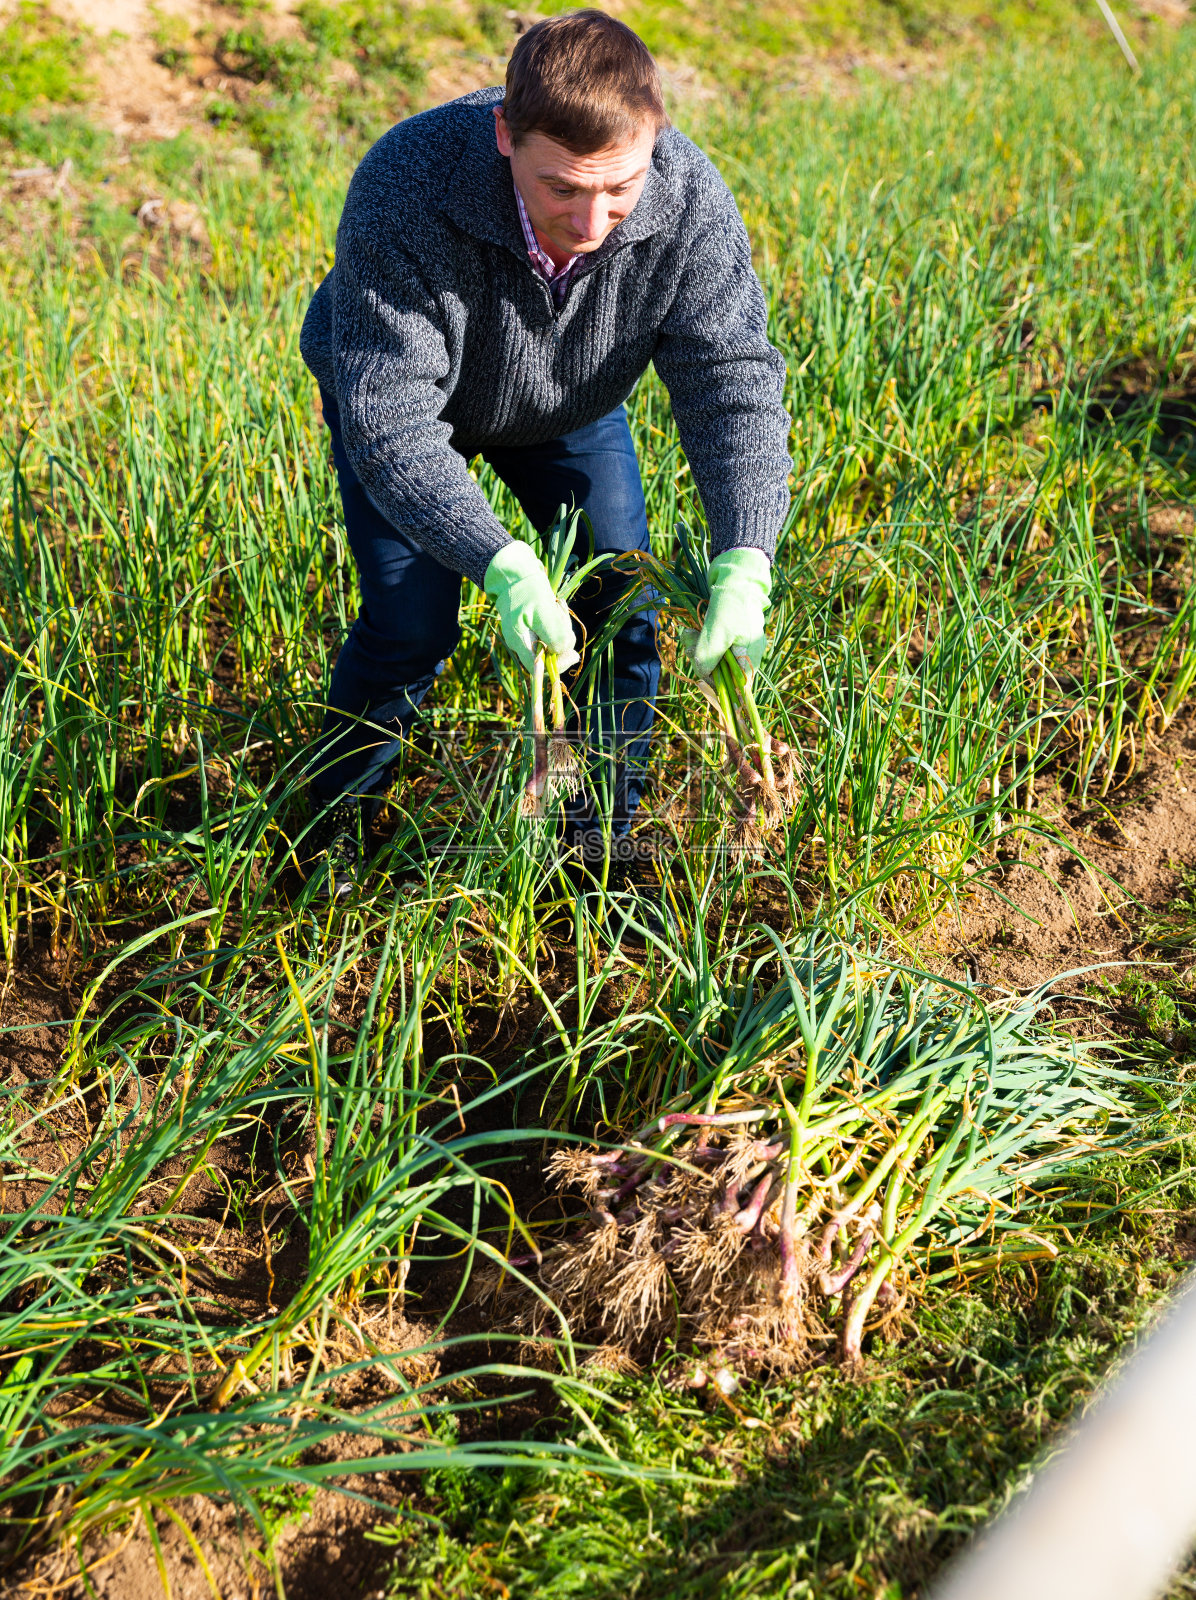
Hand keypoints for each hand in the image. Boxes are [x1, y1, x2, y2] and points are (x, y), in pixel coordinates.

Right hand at [484, 541, 578, 672]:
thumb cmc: (525, 587)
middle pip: (551, 652)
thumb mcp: (543, 612)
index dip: (557, 665)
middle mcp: (523, 639)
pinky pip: (554, 624)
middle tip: (561, 616)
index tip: (573, 654)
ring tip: (558, 604)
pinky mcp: (537, 618)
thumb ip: (555, 635)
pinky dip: (559, 616)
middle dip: (562, 637)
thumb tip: (565, 652)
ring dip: (562, 623)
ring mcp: (530, 628)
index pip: (539, 668)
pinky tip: (557, 602)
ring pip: (555, 637)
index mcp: (519, 641)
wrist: (514, 565)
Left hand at [684, 548, 770, 680]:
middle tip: (692, 640)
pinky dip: (698, 640)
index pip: (734, 687)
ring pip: (710, 660)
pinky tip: (691, 631)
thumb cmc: (731, 605)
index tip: (700, 674)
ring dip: (696, 648)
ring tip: (690, 632)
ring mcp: (735, 647)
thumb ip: (709, 658)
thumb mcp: (717, 633)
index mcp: (750, 659)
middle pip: (719, 674)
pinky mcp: (726, 638)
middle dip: (700, 660)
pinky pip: (708, 647)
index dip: (716, 685)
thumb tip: (703, 676)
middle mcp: (745, 657)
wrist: (736, 577)